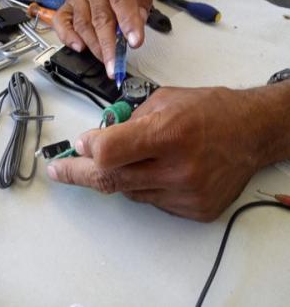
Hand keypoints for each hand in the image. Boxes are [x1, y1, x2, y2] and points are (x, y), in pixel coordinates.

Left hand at [47, 86, 266, 221]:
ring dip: (120, 175)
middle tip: (59, 170)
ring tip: (136, 156)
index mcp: (169, 133)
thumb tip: (98, 140)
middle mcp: (178, 169)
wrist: (250, 132)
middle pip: (110, 180)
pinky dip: (145, 185)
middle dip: (78, 173)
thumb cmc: (209, 109)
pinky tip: (160, 168)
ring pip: (129, 192)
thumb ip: (129, 122)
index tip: (80, 144)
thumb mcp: (164, 100)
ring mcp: (186, 194)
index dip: (88, 149)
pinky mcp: (194, 210)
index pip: (110, 152)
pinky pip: (152, 201)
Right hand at [53, 0, 157, 76]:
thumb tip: (138, 22)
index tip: (134, 41)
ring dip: (94, 46)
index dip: (128, 21)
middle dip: (109, 45)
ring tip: (106, 62)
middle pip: (100, 17)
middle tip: (116, 64)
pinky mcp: (68, 2)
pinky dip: (67, 37)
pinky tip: (78, 48)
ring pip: (83, 23)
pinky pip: (62, 21)